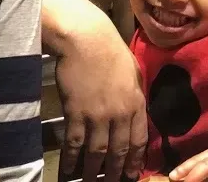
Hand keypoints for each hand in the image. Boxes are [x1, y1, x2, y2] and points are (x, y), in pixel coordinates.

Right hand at [55, 14, 146, 181]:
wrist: (86, 39)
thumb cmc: (110, 49)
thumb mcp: (133, 70)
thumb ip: (136, 93)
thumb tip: (136, 107)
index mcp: (136, 103)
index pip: (139, 140)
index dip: (135, 161)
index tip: (131, 174)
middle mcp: (119, 114)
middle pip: (118, 151)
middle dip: (115, 172)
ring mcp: (97, 116)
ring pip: (96, 153)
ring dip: (93, 172)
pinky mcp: (76, 113)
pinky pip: (74, 144)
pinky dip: (71, 160)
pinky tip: (68, 171)